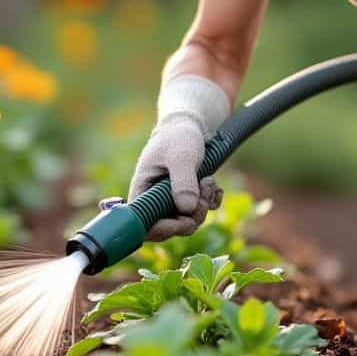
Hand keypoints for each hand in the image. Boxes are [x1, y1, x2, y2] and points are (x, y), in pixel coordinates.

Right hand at [128, 116, 222, 239]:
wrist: (190, 126)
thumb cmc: (178, 137)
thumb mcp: (181, 156)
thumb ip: (182, 181)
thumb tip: (187, 209)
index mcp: (142, 192)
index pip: (144, 226)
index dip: (163, 229)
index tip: (184, 219)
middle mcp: (154, 200)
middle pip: (170, 228)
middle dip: (191, 216)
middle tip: (203, 195)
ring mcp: (171, 201)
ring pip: (188, 221)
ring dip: (203, 205)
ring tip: (208, 181)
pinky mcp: (186, 198)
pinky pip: (200, 211)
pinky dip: (211, 201)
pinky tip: (213, 185)